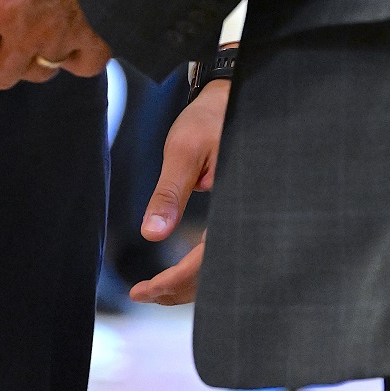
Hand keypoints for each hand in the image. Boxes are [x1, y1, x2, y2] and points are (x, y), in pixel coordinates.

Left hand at [130, 78, 229, 305]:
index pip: (206, 261)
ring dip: (188, 285)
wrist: (233, 96)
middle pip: (216, 274)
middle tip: (141, 294)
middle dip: (178, 291)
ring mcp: (246, 219)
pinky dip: (199, 269)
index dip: (175, 281)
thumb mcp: (184, 150)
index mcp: (238, 205)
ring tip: (152, 290)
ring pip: (220, 268)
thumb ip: (169, 193)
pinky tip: (176, 273)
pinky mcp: (240, 215)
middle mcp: (247, 219)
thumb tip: (152, 233)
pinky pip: (220, 252)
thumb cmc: (210, 118)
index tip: (143, 291)